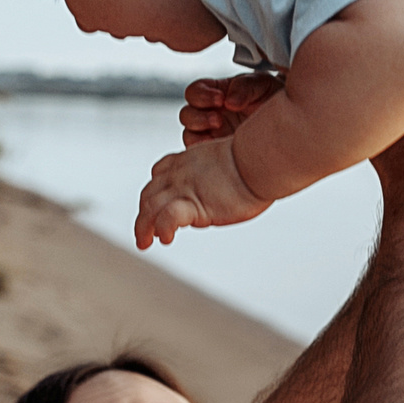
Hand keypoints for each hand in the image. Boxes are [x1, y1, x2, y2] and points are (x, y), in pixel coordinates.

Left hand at [134, 137, 270, 247]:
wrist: (261, 160)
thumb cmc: (257, 162)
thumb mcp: (231, 162)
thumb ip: (220, 174)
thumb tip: (234, 183)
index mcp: (188, 159)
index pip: (159, 174)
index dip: (153, 192)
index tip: (153, 207)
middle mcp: (180, 173)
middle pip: (149, 193)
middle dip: (142, 214)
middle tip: (143, 234)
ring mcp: (184, 188)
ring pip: (150, 206)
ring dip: (143, 227)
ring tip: (145, 242)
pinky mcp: (194, 203)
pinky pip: (168, 217)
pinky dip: (163, 229)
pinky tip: (166, 239)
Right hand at [181, 72, 286, 145]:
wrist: (293, 125)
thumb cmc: (276, 99)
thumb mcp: (263, 85)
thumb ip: (244, 86)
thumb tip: (229, 101)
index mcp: (218, 94)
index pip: (195, 91)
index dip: (201, 94)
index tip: (219, 98)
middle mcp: (212, 114)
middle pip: (187, 114)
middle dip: (199, 116)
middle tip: (218, 119)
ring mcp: (214, 136)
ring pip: (190, 134)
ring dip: (199, 133)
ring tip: (220, 132)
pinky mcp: (218, 153)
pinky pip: (200, 154)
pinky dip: (202, 150)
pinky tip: (218, 147)